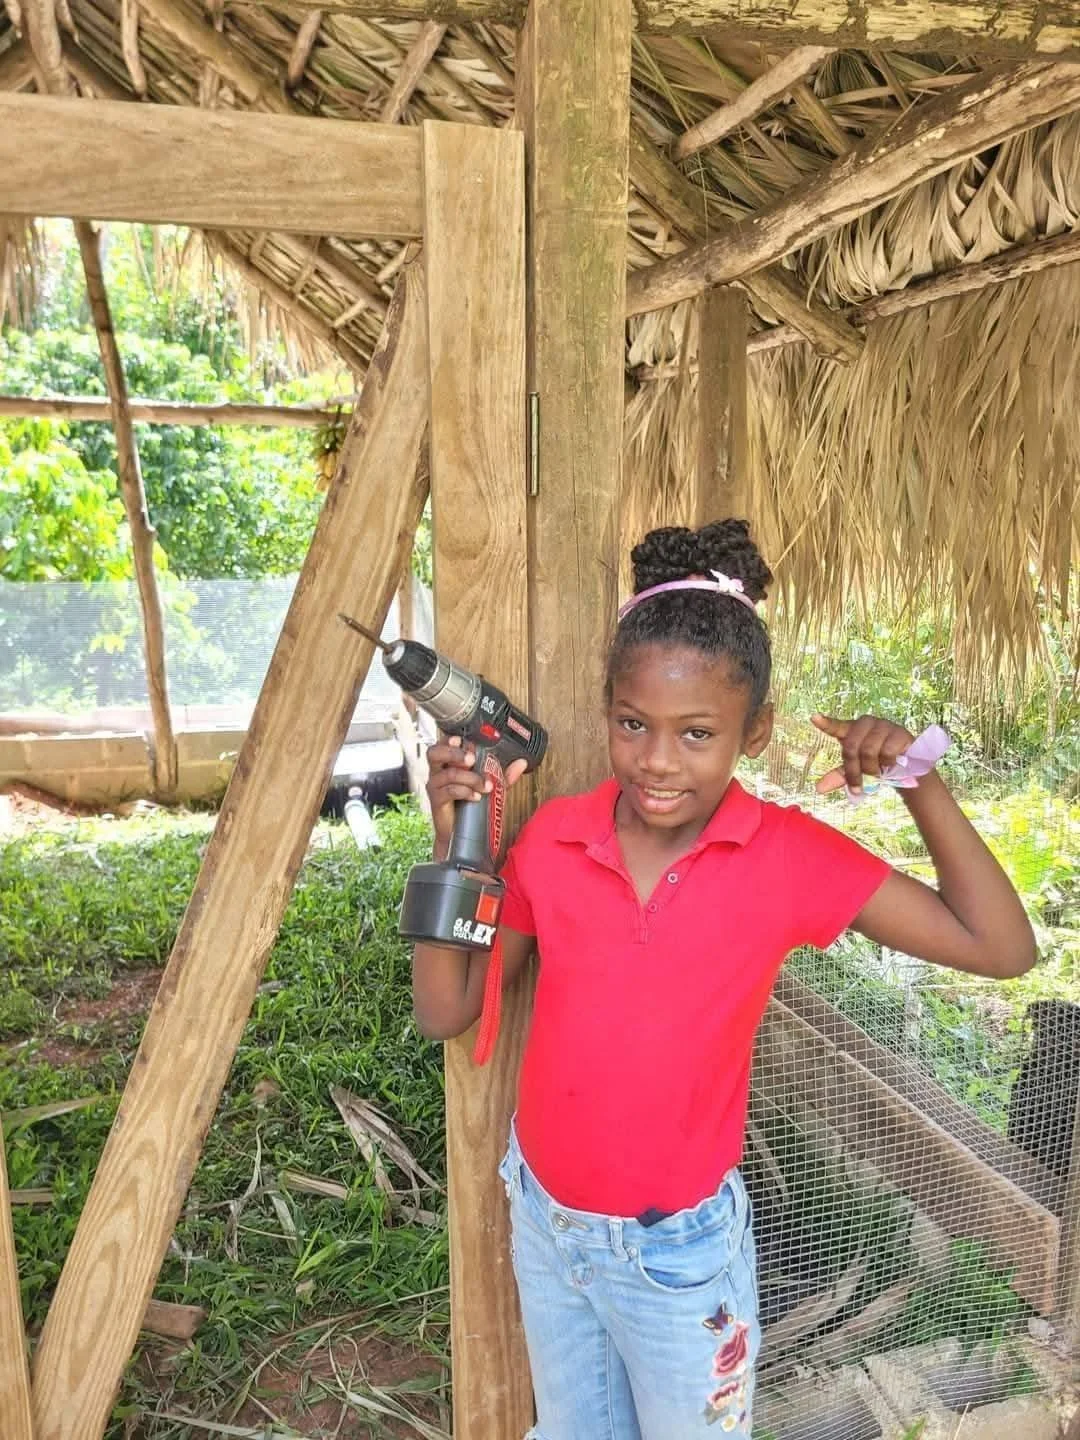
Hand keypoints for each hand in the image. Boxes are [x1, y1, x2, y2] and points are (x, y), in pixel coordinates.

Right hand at [426, 736, 527, 856]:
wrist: (459, 834)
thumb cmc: (471, 806)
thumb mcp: (489, 787)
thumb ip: (503, 775)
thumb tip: (522, 762)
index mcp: (447, 764)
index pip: (443, 745)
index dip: (449, 740)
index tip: (462, 739)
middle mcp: (438, 772)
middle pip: (435, 753)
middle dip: (453, 752)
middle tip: (471, 759)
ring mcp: (435, 787)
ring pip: (448, 773)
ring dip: (470, 778)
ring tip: (485, 786)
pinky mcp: (436, 801)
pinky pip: (449, 791)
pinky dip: (465, 792)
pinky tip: (476, 797)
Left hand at [811, 714, 915, 795]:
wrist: (906, 766)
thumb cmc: (877, 763)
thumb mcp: (856, 770)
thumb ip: (838, 776)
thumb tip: (818, 789)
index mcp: (852, 730)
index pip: (837, 726)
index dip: (826, 723)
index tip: (814, 718)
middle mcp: (866, 724)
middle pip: (851, 747)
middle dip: (854, 770)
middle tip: (859, 784)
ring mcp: (883, 725)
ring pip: (869, 750)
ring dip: (873, 768)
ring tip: (878, 770)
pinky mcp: (899, 732)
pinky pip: (888, 751)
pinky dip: (888, 763)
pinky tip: (892, 763)